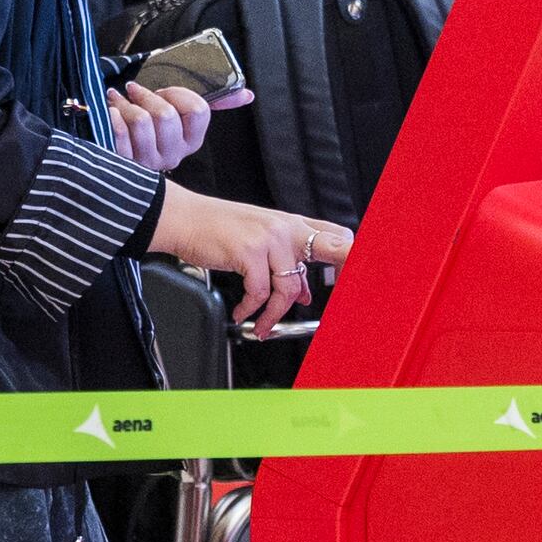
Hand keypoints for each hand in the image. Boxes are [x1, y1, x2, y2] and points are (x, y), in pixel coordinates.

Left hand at [102, 77, 214, 173]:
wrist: (117, 141)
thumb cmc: (150, 119)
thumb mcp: (181, 108)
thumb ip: (216, 101)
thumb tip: (248, 95)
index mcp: (192, 141)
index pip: (198, 111)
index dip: (178, 94)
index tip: (163, 91)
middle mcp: (173, 156)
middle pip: (166, 115)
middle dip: (147, 95)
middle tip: (134, 92)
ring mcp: (147, 163)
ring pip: (142, 120)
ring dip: (125, 104)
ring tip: (119, 102)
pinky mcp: (123, 163)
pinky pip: (119, 133)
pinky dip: (113, 116)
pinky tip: (111, 114)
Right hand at [152, 184, 348, 329]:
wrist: (183, 218)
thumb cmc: (218, 227)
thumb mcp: (258, 240)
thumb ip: (285, 262)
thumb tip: (304, 291)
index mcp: (293, 224)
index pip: (338, 234)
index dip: (354, 257)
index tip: (359, 280)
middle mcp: (287, 228)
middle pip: (337, 247)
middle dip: (349, 274)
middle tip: (350, 304)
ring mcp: (270, 238)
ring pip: (290, 287)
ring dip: (275, 314)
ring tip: (263, 324)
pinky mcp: (249, 251)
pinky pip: (261, 292)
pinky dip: (252, 309)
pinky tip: (243, 312)